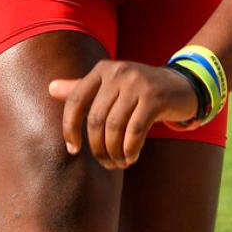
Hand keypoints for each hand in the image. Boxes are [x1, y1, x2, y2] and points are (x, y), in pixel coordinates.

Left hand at [48, 60, 198, 169]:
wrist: (180, 86)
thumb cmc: (138, 90)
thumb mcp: (110, 86)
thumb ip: (81, 88)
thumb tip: (50, 88)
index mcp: (102, 69)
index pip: (75, 100)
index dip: (69, 128)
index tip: (73, 150)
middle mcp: (118, 72)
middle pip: (95, 119)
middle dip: (97, 147)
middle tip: (105, 163)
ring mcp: (137, 83)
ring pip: (115, 127)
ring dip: (114, 152)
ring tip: (118, 163)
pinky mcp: (154, 97)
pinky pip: (135, 130)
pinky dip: (130, 149)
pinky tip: (131, 157)